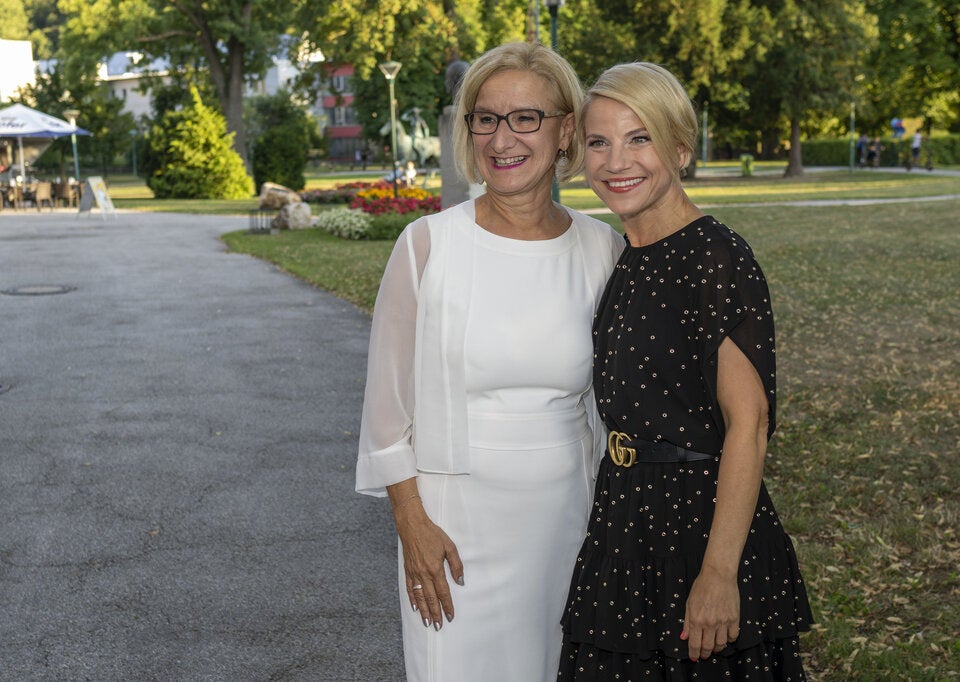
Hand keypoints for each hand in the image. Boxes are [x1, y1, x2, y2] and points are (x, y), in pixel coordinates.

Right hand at [395, 501, 463, 629]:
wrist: (412, 525)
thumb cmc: (432, 534)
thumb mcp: (449, 546)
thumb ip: (456, 565)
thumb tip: (460, 581)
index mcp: (436, 568)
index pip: (443, 592)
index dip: (447, 605)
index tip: (450, 616)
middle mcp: (424, 574)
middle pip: (431, 598)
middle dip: (436, 614)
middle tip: (439, 626)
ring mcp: (414, 573)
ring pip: (420, 597)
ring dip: (424, 611)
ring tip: (427, 622)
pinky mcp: (407, 570)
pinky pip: (410, 589)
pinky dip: (412, 599)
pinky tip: (415, 607)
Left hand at [680, 565, 739, 660]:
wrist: (718, 576)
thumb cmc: (702, 587)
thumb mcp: (689, 604)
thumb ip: (687, 622)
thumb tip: (684, 637)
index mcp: (697, 620)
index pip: (695, 644)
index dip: (694, 653)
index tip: (694, 657)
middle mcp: (710, 623)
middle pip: (708, 647)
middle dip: (705, 653)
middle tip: (704, 655)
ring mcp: (723, 622)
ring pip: (721, 644)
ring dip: (717, 649)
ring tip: (714, 648)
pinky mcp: (734, 618)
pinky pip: (733, 636)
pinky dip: (729, 640)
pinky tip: (725, 637)